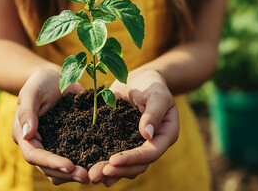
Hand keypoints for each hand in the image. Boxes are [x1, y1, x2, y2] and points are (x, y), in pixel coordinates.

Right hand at [11, 67, 89, 184]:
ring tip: (93, 175)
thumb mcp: (32, 91)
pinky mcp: (67, 143)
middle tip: (87, 177)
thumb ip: (27, 111)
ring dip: (75, 174)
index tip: (69, 166)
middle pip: (48, 168)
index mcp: (24, 135)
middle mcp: (37, 145)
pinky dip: (84, 163)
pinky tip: (99, 165)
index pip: (34, 155)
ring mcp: (52, 146)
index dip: (51, 163)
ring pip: (60, 170)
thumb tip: (27, 134)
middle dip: (67, 174)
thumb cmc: (40, 82)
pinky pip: (73, 158)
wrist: (54, 78)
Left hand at [88, 70, 179, 186]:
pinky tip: (91, 170)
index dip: (133, 159)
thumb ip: (154, 112)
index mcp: (166, 134)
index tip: (113, 160)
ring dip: (110, 172)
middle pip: (138, 165)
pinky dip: (105, 164)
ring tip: (92, 177)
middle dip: (118, 171)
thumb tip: (147, 134)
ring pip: (127, 166)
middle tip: (96, 174)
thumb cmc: (152, 84)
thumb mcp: (156, 93)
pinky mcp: (123, 141)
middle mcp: (153, 144)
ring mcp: (137, 144)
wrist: (140, 80)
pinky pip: (116, 157)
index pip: (151, 152)